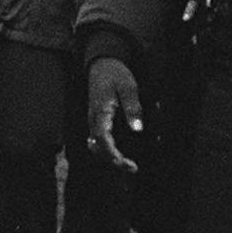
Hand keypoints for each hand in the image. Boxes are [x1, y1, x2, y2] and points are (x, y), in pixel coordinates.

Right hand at [86, 58, 142, 172]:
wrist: (101, 65)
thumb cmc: (115, 74)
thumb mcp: (129, 87)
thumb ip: (133, 108)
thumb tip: (138, 129)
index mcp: (101, 113)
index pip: (103, 140)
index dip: (113, 155)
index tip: (127, 164)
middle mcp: (94, 120)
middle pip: (98, 148)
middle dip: (113, 161)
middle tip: (133, 168)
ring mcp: (93, 122)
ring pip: (96, 147)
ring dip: (110, 158)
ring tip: (128, 165)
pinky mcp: (97, 122)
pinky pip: (98, 141)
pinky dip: (107, 150)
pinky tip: (120, 155)